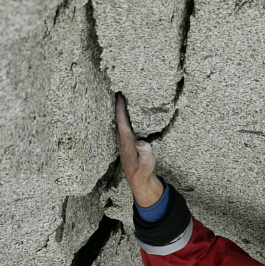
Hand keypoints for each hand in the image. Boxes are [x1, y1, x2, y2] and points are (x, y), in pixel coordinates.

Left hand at [115, 93, 163, 207]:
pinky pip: (121, 123)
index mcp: (126, 141)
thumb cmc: (142, 170)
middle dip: (117, 103)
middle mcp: (121, 138)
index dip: (120, 108)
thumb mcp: (147, 164)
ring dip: (119, 108)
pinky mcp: (124, 139)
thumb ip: (145, 154)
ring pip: (118, 119)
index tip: (119, 95)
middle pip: (117, 117)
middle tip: (118, 87)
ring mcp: (121, 138)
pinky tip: (125, 109)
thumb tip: (142, 143)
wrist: (136, 178)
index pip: (121, 121)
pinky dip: (122, 114)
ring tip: (121, 94)